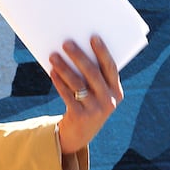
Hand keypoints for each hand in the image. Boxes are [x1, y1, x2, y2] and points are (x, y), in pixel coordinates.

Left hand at [50, 35, 122, 154]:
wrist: (80, 133)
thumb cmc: (88, 103)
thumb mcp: (97, 92)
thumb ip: (93, 75)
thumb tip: (76, 47)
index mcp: (117, 91)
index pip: (110, 68)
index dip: (102, 52)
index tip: (93, 37)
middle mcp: (109, 101)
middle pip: (93, 74)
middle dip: (79, 56)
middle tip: (66, 43)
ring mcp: (95, 110)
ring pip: (78, 84)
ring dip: (64, 68)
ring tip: (53, 56)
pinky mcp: (80, 117)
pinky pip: (67, 95)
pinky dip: (59, 82)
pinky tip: (52, 72)